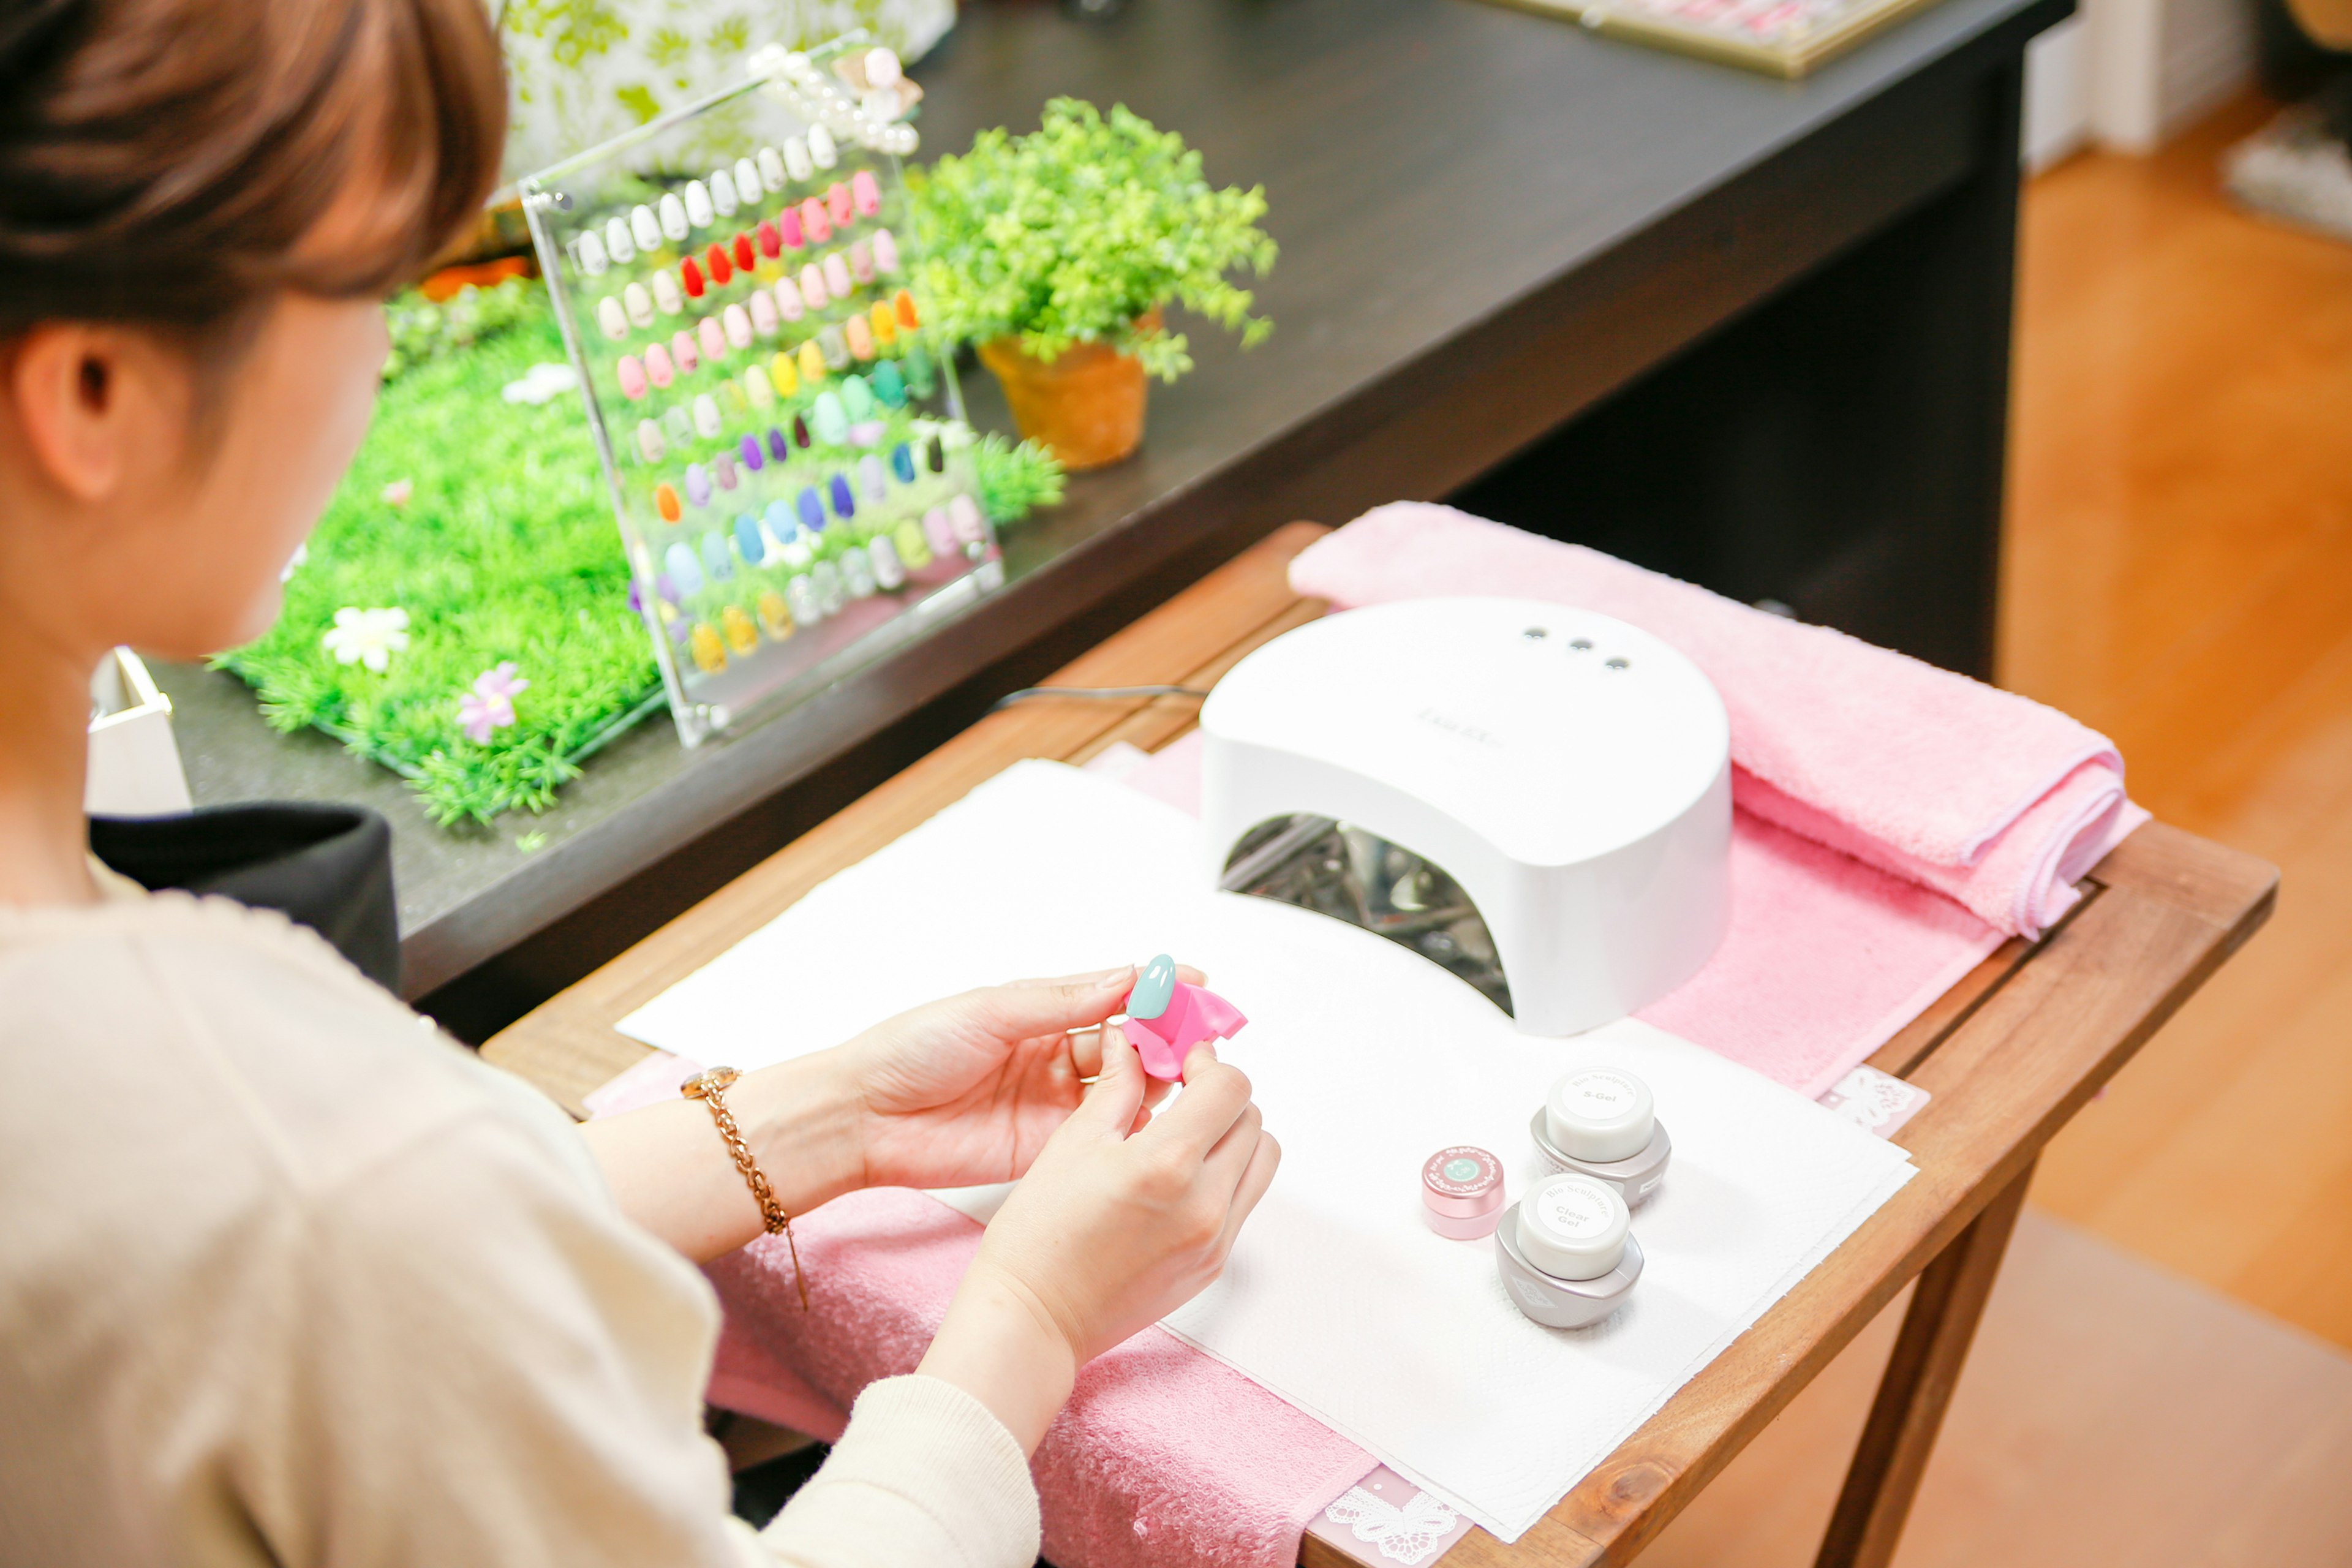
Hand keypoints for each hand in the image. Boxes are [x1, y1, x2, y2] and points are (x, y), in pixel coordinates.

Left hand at [837, 965, 1193, 1191]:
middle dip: (1168, 1038)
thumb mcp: (991, 1011)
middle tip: (1202, 1038)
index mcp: (1041, 1012)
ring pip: (1126, 1090)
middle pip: (1130, 1044)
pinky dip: (1133, 1128)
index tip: (1198, 987)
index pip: (1115, 996)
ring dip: (1158, 1080)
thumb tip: (1129, 977)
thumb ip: (1063, 1000)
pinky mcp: (1048, 1149)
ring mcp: (1054, 1103)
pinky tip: (1156, 1120)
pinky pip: (1102, 1136)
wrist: (865, 1117)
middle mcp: (1055, 1055)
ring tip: (1185, 1075)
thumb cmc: (912, 1050)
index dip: (1158, 992)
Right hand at [917, 1029, 1279, 1449]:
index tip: (1183, 1063)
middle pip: (1252, 1120)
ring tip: (1185, 1137)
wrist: (1035, 1318)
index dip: (1208, 1064)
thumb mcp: (1072, 1143)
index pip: (1230, 1088)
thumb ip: (1119, 1087)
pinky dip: (1223, 1177)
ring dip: (1233, 1137)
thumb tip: (1135, 1041)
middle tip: (1182, 1095)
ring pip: (1260, 1161)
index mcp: (1167, 1164)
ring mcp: (1215, 1240)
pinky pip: (1243, 1202)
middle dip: (1220, 1097)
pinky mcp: (1213, 1265)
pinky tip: (1177, 1180)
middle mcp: (1204, 1203)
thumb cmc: (1039, 1232)